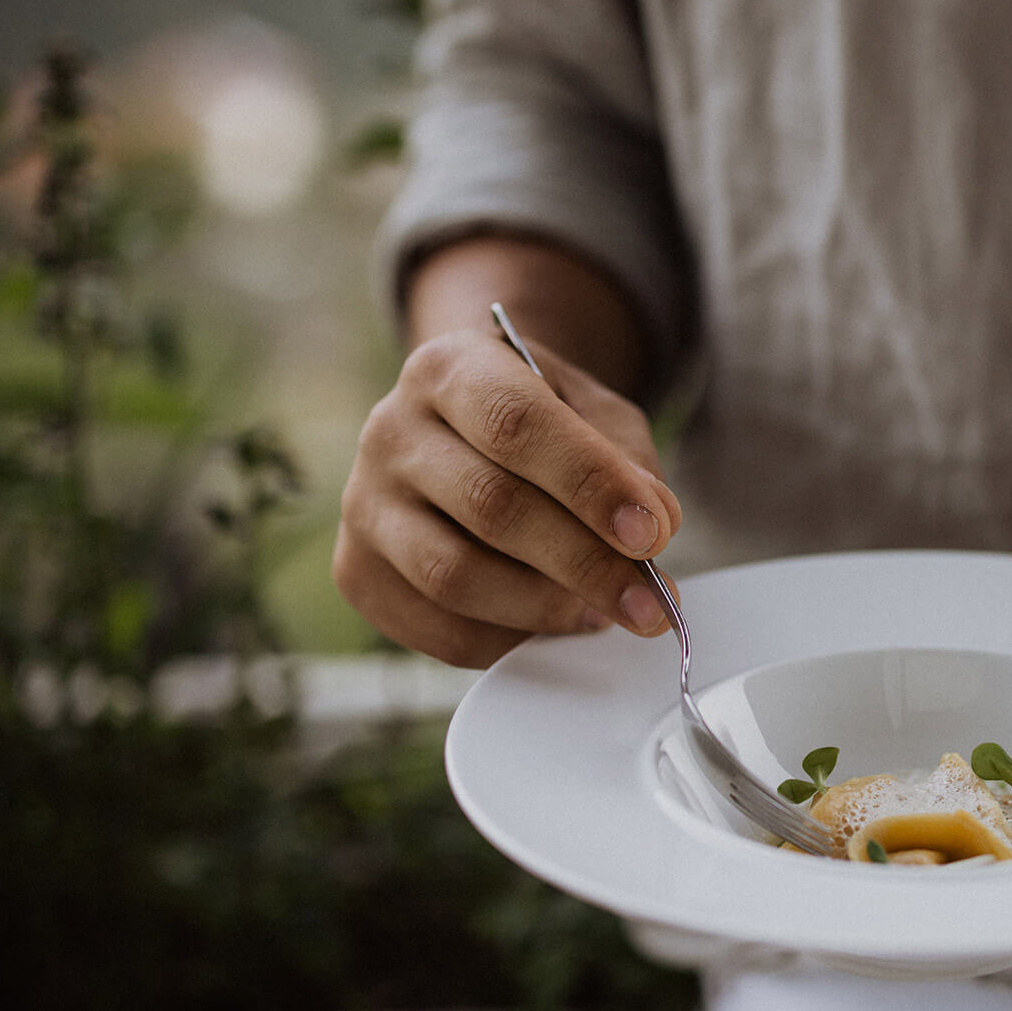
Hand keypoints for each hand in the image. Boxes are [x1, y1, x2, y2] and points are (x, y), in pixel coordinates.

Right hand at [332, 325, 682, 667]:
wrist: (467, 431)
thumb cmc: (542, 423)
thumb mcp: (596, 413)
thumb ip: (630, 462)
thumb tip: (653, 527)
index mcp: (450, 369)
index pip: (516, 424)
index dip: (589, 484)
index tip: (651, 534)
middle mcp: (390, 431)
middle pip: (490, 507)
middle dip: (584, 563)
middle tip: (650, 600)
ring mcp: (364, 505)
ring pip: (456, 577)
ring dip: (548, 609)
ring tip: (607, 614)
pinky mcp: (358, 572)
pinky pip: (437, 630)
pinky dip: (508, 642)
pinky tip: (556, 627)